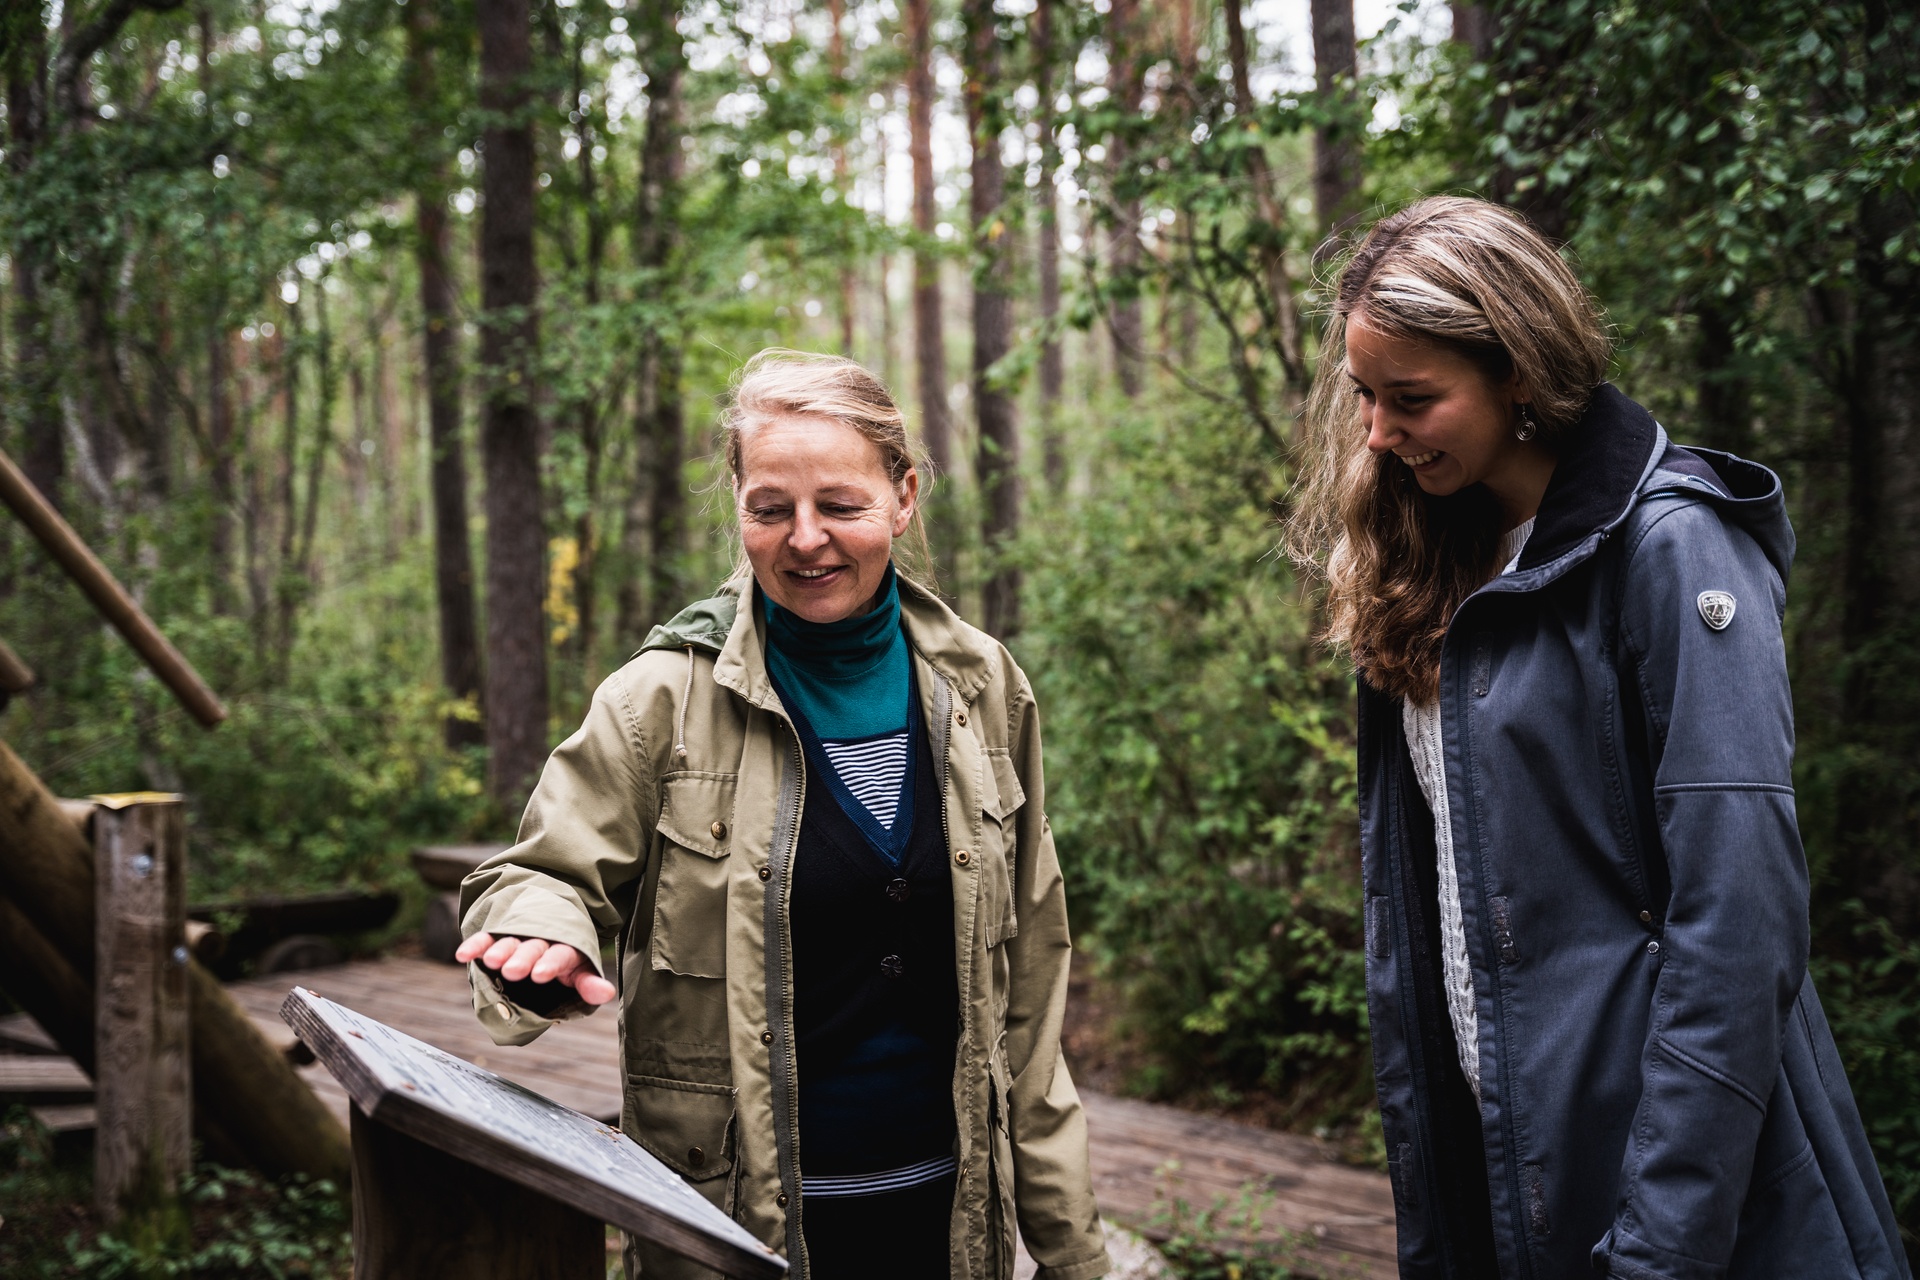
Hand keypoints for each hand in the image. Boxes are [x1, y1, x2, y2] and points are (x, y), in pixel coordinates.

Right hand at [455, 933, 618, 1005]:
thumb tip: (607, 993)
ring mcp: (519, 938)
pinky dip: (477, 945)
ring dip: (501, 951)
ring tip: (491, 961)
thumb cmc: (566, 958)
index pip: (560, 954)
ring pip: (510, 942)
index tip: (540, 974)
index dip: (551, 963)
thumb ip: (588, 983)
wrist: (548, 924)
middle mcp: (542, 940)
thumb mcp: (580, 970)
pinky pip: (488, 939)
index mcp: (566, 948)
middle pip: (533, 947)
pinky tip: (464, 954)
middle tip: (513, 970)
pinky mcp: (499, 937)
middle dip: (523, 958)